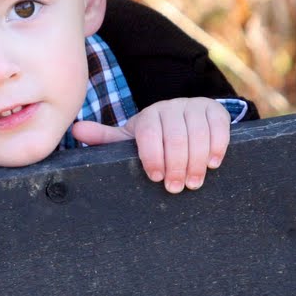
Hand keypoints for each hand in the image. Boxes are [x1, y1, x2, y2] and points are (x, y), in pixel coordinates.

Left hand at [70, 98, 229, 193]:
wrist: (186, 118)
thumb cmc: (155, 136)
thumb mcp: (131, 137)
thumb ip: (106, 138)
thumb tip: (75, 130)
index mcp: (149, 116)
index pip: (150, 134)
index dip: (153, 157)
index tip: (156, 178)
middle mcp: (172, 108)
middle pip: (176, 137)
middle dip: (177, 165)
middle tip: (176, 188)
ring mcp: (195, 107)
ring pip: (198, 134)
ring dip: (197, 161)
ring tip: (194, 183)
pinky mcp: (216, 111)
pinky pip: (220, 127)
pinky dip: (217, 146)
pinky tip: (213, 163)